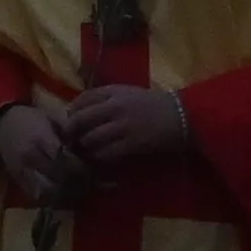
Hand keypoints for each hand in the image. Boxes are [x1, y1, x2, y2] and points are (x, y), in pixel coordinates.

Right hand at [0, 104, 91, 208]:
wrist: (2, 126)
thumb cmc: (32, 119)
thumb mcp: (53, 120)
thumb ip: (71, 135)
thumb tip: (92, 150)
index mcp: (40, 139)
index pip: (64, 160)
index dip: (81, 168)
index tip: (93, 168)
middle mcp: (30, 158)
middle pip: (58, 180)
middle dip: (77, 184)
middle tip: (90, 183)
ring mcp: (23, 173)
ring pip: (49, 194)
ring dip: (66, 196)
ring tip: (79, 192)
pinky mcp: (19, 183)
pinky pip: (39, 198)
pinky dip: (54, 200)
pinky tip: (65, 195)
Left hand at [50, 85, 193, 177]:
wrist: (182, 115)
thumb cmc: (155, 104)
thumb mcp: (129, 93)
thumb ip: (107, 99)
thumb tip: (82, 111)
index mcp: (113, 91)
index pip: (82, 99)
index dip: (71, 112)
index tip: (68, 121)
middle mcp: (114, 106)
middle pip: (80, 119)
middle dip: (71, 132)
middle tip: (69, 141)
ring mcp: (122, 125)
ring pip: (90, 138)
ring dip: (85, 147)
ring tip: (85, 153)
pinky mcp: (131, 143)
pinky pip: (105, 153)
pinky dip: (100, 157)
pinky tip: (101, 159)